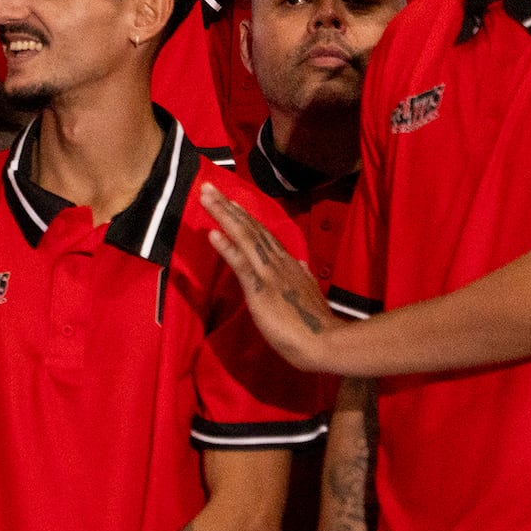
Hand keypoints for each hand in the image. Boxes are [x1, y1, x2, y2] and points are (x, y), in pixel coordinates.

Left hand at [201, 185, 352, 371]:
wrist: (325, 343)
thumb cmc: (314, 324)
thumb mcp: (309, 294)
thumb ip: (303, 276)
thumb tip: (301, 263)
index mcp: (288, 264)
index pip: (263, 235)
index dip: (245, 217)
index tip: (231, 201)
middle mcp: (277, 261)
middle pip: (250, 228)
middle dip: (228, 207)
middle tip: (208, 187)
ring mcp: (269, 272)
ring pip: (244, 237)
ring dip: (223, 216)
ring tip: (205, 197)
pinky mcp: (261, 288)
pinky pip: (241, 264)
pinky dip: (226, 247)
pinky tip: (212, 233)